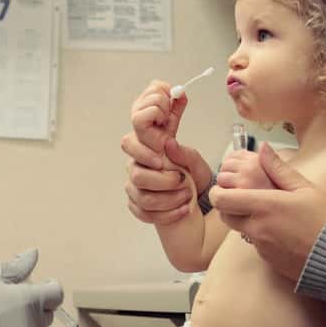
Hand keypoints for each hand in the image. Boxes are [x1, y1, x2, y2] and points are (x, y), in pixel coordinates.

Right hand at [0, 249, 62, 326]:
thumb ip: (17, 267)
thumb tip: (34, 254)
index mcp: (28, 301)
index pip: (56, 294)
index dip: (50, 287)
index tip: (40, 284)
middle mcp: (28, 326)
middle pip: (45, 315)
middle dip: (36, 306)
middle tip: (11, 299)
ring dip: (21, 323)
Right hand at [122, 82, 211, 224]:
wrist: (196, 204)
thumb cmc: (192, 177)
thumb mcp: (195, 159)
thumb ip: (186, 149)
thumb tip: (168, 140)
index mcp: (151, 141)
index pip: (138, 118)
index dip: (150, 115)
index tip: (168, 126)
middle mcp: (138, 158)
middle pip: (129, 146)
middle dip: (153, 155)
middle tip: (177, 171)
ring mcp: (135, 182)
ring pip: (138, 181)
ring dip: (166, 190)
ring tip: (186, 192)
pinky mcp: (137, 205)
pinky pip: (143, 209)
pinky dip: (167, 211)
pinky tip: (183, 208)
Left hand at [210, 143, 325, 282]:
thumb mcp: (306, 189)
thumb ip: (279, 169)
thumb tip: (263, 149)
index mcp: (265, 206)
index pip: (223, 199)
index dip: (218, 192)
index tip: (224, 186)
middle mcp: (258, 228)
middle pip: (225, 216)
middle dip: (229, 206)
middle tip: (244, 198)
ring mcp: (262, 247)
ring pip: (241, 231)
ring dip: (246, 221)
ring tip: (269, 214)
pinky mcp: (270, 261)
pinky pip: (257, 245)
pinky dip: (262, 236)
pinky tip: (283, 232)